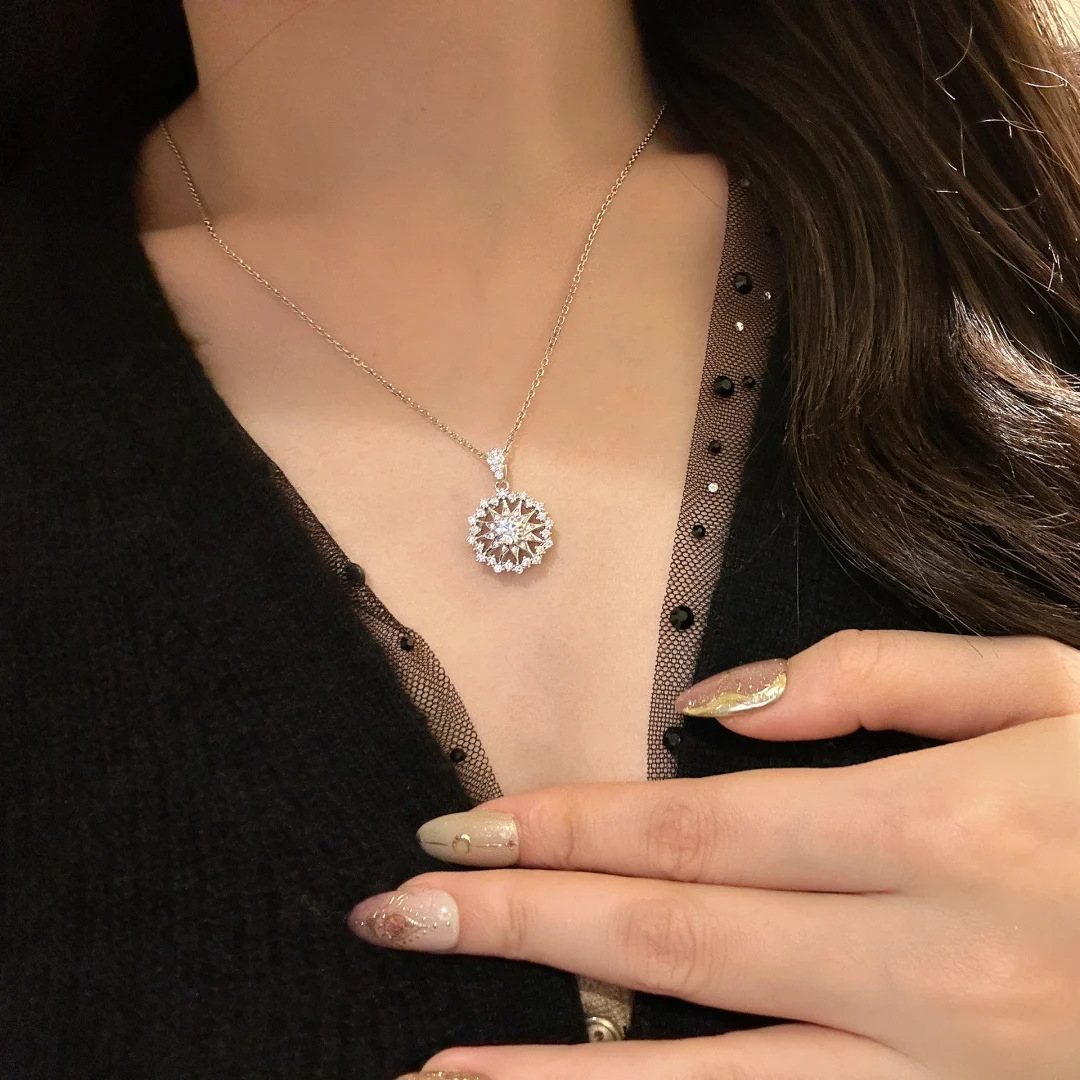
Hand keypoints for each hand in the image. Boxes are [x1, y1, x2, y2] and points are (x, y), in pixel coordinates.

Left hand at [349, 630, 1079, 1078]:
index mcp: (943, 829)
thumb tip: (718, 709)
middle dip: (520, 926)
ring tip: (434, 1073)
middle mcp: (930, 962)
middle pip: (674, 943)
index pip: (693, 827)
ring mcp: (950, 1072)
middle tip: (397, 914)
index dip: (563, 825)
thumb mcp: (1056, 683)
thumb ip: (883, 676)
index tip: (459, 825)